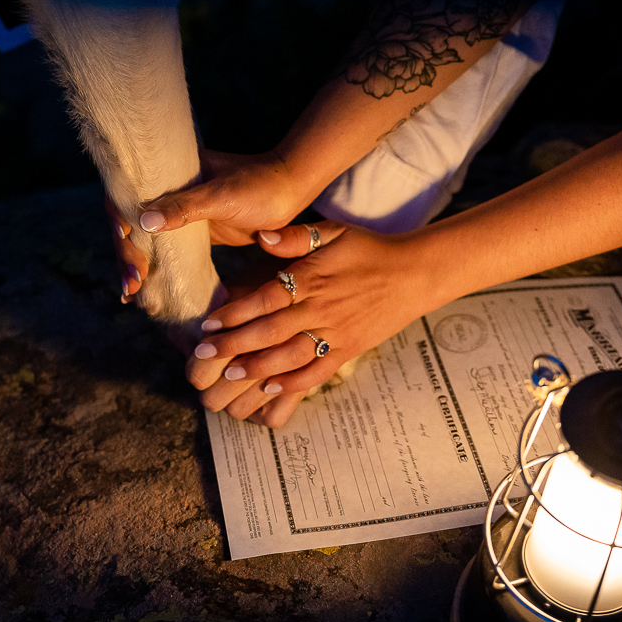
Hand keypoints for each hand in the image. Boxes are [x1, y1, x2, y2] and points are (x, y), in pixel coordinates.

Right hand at [112, 149, 312, 302]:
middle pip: (132, 225)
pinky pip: (167, 252)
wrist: (292, 190)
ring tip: (130, 296)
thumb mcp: (221, 195)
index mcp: (168, 174)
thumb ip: (184, 207)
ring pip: (146, 241)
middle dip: (126, 255)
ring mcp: (180, 215)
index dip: (119, 223)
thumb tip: (143, 222)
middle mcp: (167, 193)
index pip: (127, 197)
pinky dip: (155, 270)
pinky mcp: (195, 233)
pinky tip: (145, 292)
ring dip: (136, 266)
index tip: (127, 245)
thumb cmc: (259, 185)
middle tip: (131, 287)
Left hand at [186, 221, 449, 427]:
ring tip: (230, 374)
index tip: (210, 321)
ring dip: (259, 366)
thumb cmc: (370, 249)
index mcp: (312, 279)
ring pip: (291, 355)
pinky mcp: (349, 349)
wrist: (415, 272)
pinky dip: (295, 383)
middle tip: (206, 353)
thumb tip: (264, 236)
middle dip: (236, 343)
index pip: (267, 298)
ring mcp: (336, 333)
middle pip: (271, 330)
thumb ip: (297, 237)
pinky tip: (271, 389)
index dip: (236, 311)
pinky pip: (318, 370)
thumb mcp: (334, 232)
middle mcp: (321, 309)